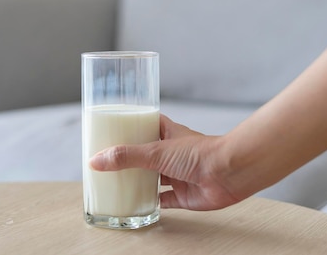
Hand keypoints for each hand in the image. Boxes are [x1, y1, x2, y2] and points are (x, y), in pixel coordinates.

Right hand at [88, 115, 242, 210]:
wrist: (228, 173)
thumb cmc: (200, 153)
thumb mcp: (156, 151)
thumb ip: (127, 156)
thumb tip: (97, 160)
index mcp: (167, 133)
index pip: (147, 124)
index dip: (132, 124)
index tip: (114, 127)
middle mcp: (172, 152)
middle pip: (147, 153)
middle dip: (130, 157)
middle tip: (110, 159)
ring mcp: (178, 173)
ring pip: (154, 177)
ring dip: (139, 180)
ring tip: (117, 181)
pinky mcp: (184, 194)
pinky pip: (164, 200)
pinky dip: (152, 202)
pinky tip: (139, 203)